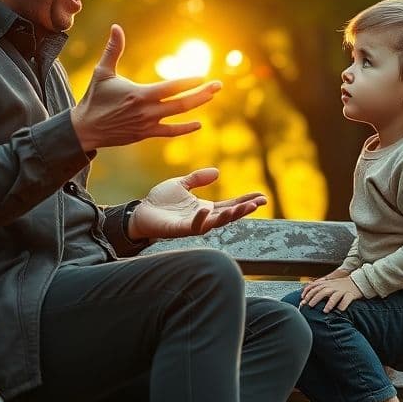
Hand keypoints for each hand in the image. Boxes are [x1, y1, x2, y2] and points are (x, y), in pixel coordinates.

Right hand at [71, 25, 221, 150]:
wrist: (85, 129)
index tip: (203, 75)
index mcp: (139, 94)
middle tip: (218, 85)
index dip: (188, 82)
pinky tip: (199, 124)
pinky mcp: (145, 134)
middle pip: (181, 103)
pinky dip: (185, 128)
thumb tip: (116, 27)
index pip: (170, 87)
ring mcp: (148, 124)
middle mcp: (147, 110)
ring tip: (212, 96)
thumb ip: (113, 50)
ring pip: (178, 116)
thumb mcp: (102, 72)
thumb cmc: (93, 98)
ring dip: (197, 105)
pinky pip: (170, 132)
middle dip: (202, 93)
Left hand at [130, 168, 266, 239]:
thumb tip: (217, 172)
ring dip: (229, 216)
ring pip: (215, 223)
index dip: (245, 201)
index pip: (229, 205)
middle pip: (228, 215)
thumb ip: (198, 178)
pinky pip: (194, 227)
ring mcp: (192, 225)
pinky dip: (201, 219)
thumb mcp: (181, 184)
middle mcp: (202, 218)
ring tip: (243, 207)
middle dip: (243, 210)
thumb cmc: (160, 200)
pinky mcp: (179, 230)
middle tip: (259, 203)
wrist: (141, 212)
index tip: (262, 196)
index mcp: (204, 208)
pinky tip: (206, 210)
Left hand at [300, 271, 361, 311]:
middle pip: (322, 291)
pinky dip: (343, 305)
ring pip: (334, 295)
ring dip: (329, 303)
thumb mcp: (330, 283)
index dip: (307, 292)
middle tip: (309, 305)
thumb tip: (306, 288)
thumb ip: (320, 285)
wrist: (358, 281)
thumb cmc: (342, 284)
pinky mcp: (351, 294)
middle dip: (315, 298)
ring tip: (325, 311)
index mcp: (327, 283)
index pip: (315, 286)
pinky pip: (347, 300)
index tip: (302, 299)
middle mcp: (333, 286)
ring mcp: (342, 290)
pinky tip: (340, 310)